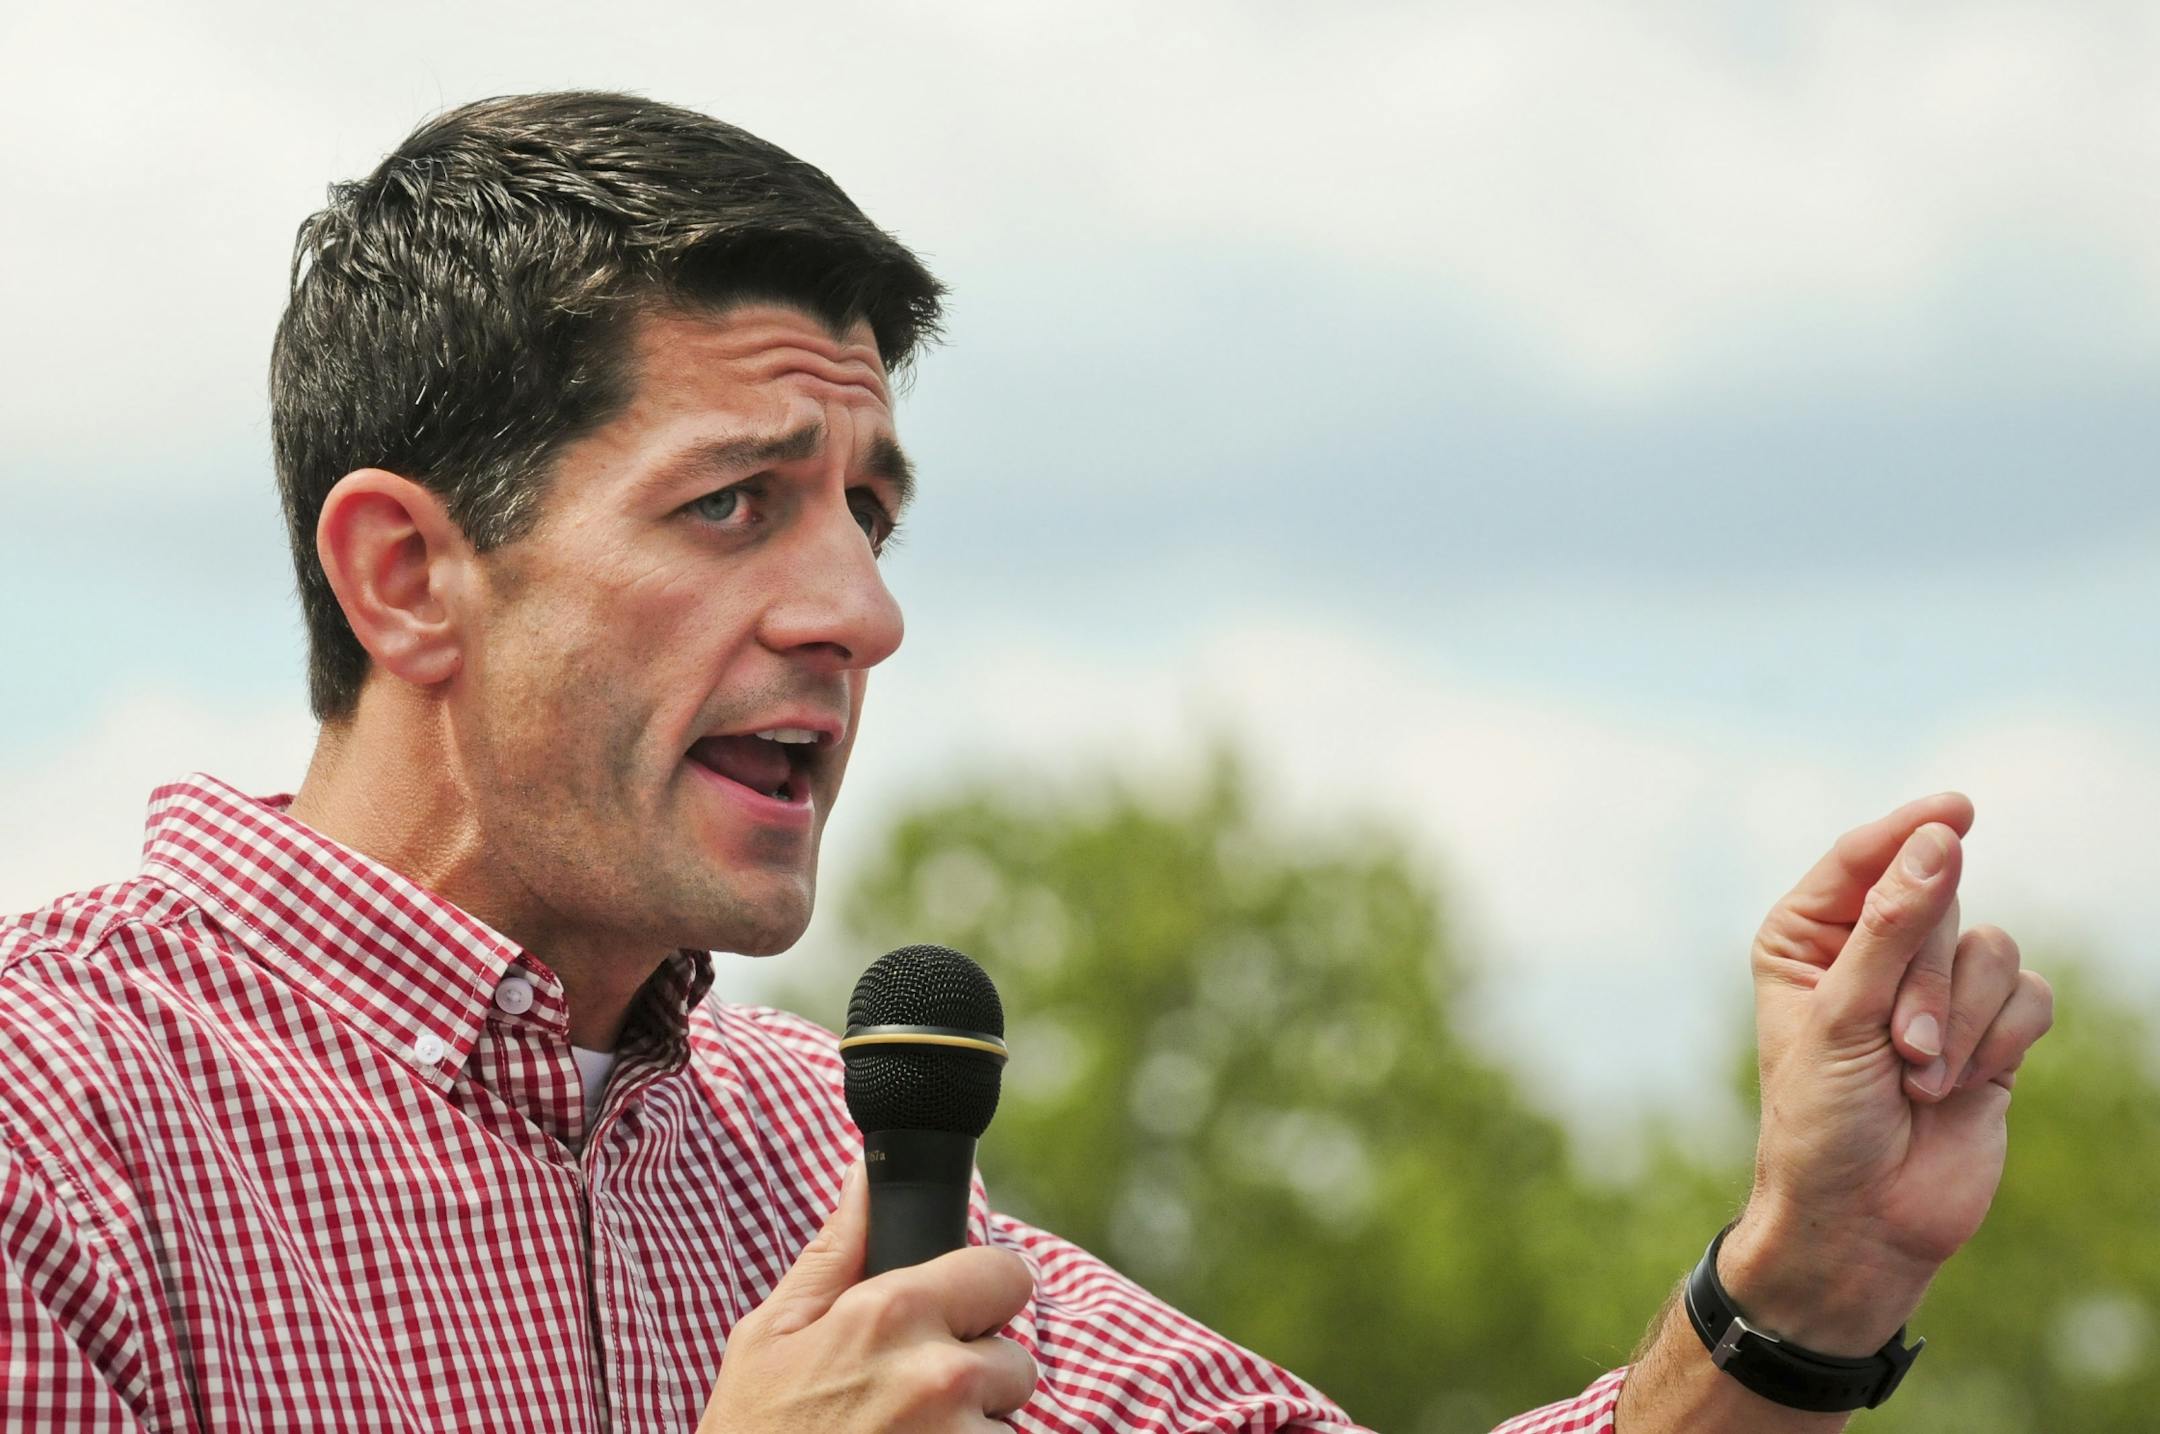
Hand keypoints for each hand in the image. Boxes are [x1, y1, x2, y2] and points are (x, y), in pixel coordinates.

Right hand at [697, 1162, 1039, 1431]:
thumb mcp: (769, 1335)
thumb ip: (837, 1250)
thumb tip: (867, 1173)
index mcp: (892, 1313)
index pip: (1007, 1274)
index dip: (979, 1299)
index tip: (952, 1324)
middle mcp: (940, 1376)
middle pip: (1014, 1360)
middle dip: (973, 1383)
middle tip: (904, 1410)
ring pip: (1007, 1429)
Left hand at [1722, 793, 2054, 1356]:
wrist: (1864, 1220)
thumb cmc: (1823, 1122)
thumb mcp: (1842, 1018)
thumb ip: (1893, 927)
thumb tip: (1940, 839)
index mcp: (1808, 936)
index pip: (1862, 858)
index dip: (1910, 831)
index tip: (1957, 810)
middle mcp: (1871, 951)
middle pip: (1937, 901)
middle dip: (1927, 980)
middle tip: (1900, 1048)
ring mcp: (1934, 989)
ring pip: (1991, 947)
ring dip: (1961, 1022)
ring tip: (1919, 1080)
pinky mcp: (1988, 1030)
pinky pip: (2029, 994)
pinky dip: (2000, 1042)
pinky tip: (1960, 1088)